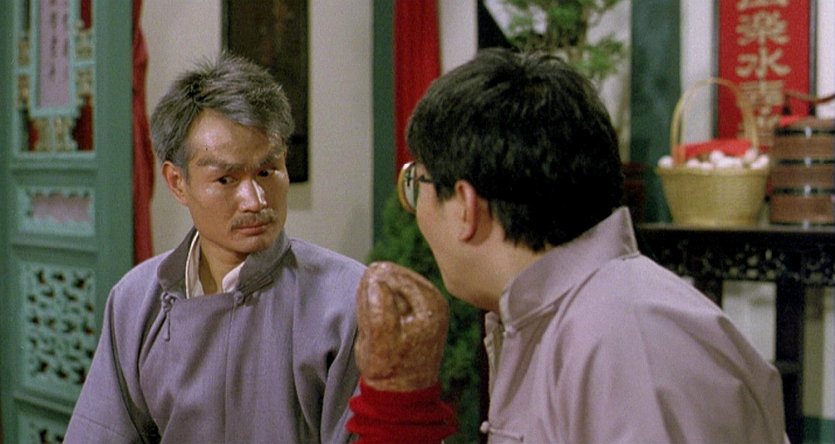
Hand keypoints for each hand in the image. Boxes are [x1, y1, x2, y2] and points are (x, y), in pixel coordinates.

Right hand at [355, 261, 448, 391]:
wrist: (400, 393)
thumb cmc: (390, 369)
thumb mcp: (379, 339)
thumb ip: (377, 305)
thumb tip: (374, 275)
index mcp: (431, 304)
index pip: (393, 275)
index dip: (371, 289)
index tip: (368, 313)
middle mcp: (435, 299)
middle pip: (393, 276)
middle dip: (375, 295)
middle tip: (372, 322)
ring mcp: (428, 303)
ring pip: (389, 284)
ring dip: (376, 301)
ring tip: (377, 327)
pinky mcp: (418, 310)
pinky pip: (391, 295)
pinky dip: (380, 306)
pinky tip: (380, 326)